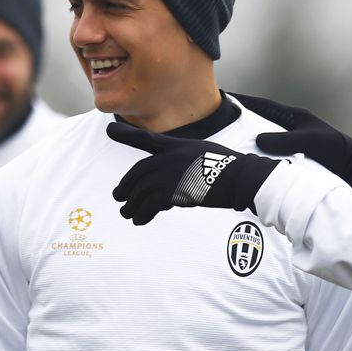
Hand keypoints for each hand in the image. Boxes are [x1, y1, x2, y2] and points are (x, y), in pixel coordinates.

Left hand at [107, 122, 279, 224]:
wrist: (241, 177)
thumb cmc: (229, 167)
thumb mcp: (205, 152)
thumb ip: (187, 158)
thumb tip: (179, 172)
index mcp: (178, 145)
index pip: (147, 139)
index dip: (127, 134)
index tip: (110, 130)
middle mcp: (170, 157)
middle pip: (139, 172)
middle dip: (126, 185)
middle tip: (119, 197)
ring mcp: (172, 174)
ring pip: (141, 191)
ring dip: (132, 205)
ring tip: (127, 214)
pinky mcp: (175, 191)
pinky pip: (150, 205)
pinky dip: (142, 214)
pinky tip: (139, 220)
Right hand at [231, 93, 351, 191]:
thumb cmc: (334, 149)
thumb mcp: (309, 141)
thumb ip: (284, 140)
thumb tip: (257, 140)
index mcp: (293, 117)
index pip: (263, 106)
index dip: (243, 102)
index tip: (223, 97)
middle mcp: (290, 127)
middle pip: (259, 121)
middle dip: (240, 120)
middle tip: (218, 122)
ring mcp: (291, 142)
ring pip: (263, 138)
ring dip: (247, 139)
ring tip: (226, 143)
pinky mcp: (292, 156)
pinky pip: (270, 152)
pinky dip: (258, 154)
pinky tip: (247, 162)